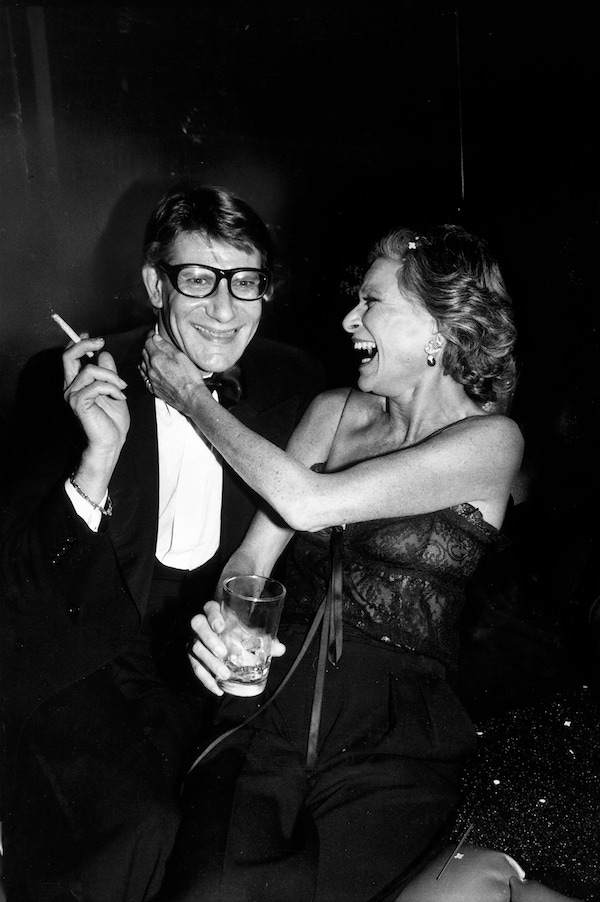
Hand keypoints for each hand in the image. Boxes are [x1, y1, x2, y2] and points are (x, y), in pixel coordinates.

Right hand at [63, 337, 129, 463]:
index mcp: (76, 383)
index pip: (70, 357)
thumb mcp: (114, 390)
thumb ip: (108, 373)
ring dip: (112, 376)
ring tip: (122, 388)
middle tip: (101, 343)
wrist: (110, 444)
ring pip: (90, 370)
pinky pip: (97, 386)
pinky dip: (113, 389)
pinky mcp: (78, 404)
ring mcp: (72, 395)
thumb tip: (104, 354)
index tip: (96, 339)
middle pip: (68, 356)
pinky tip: (121, 398)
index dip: (79, 343)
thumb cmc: (111, 422)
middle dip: (85, 345)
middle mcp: (70, 388)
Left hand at [141, 332, 206, 414]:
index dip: (150, 336)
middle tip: (151, 340)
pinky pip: (143, 376)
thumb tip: (156, 338)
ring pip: (142, 364)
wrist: (191, 398)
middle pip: (143, 353)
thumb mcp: (181, 357)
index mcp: (157, 359)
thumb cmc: (189, 378)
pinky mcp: (153, 388)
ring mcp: (151, 379)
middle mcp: (151, 369)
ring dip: (144, 356)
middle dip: (147, 344)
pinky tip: (145, 367)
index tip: (152, 333)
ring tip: (149, 352)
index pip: (148, 343)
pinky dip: (143, 369)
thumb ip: (166, 346)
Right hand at [188, 601, 285, 695]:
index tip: (220, 627)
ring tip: (224, 674)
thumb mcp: (249, 632)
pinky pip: (195, 667)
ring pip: (194, 647)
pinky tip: (217, 688)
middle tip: (223, 653)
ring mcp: (194, 639)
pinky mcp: (192, 656)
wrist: (223, 639)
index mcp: (215, 612)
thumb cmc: (237, 631)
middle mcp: (201, 624)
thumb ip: (264, 639)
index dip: (213, 616)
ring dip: (209, 663)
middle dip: (209, 639)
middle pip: (197, 625)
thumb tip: (280, 649)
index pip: (209, 607)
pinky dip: (206, 679)